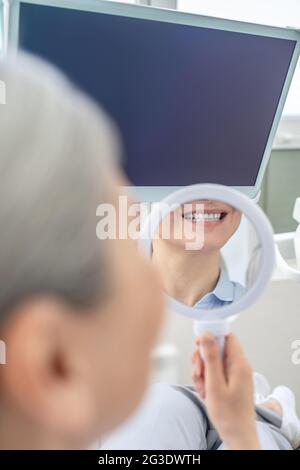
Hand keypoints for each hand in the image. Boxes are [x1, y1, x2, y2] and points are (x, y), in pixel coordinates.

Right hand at [192, 333, 259, 449]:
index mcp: (239, 364)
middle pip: (217, 348)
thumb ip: (211, 358)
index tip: (198, 347)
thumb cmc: (229, 415)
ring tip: (202, 387)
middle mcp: (239, 367)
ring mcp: (235, 375)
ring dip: (203, 371)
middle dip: (203, 359)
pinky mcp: (230, 382)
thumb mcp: (215, 384)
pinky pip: (215, 373)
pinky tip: (205, 392)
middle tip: (199, 374)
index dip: (211, 338)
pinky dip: (206, 380)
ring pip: (213, 361)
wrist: (237, 436)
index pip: (226, 336)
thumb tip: (207, 335)